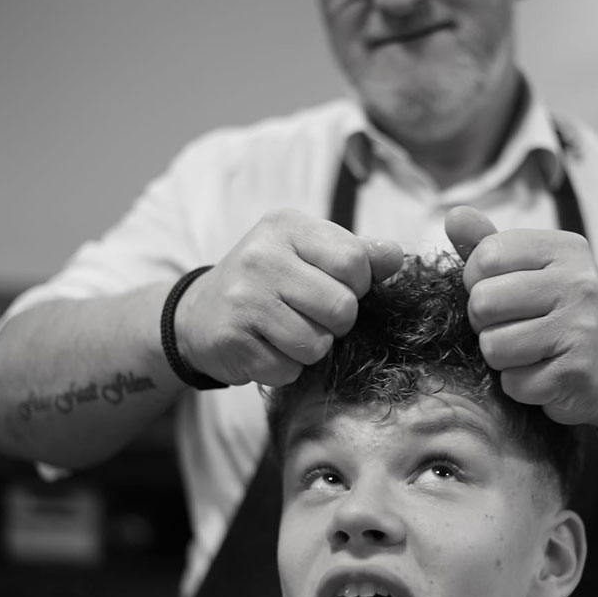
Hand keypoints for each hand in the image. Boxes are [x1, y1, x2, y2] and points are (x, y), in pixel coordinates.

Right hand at [174, 209, 403, 386]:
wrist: (200, 312)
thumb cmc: (269, 280)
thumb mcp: (309, 253)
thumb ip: (356, 254)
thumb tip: (397, 256)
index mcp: (287, 226)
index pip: (355, 262)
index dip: (357, 286)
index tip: (334, 288)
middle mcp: (261, 257)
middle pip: (342, 308)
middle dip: (336, 324)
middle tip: (311, 316)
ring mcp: (243, 299)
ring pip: (316, 345)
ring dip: (310, 349)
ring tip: (286, 332)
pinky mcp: (232, 339)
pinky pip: (286, 370)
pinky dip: (283, 368)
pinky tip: (265, 348)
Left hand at [445, 206, 597, 433]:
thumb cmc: (562, 311)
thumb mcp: (532, 268)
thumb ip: (489, 243)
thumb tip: (454, 215)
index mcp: (564, 249)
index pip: (486, 256)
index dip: (475, 281)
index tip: (498, 292)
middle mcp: (578, 284)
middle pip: (482, 302)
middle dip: (483, 322)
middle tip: (510, 326)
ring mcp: (580, 329)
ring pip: (492, 346)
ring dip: (500, 356)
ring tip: (527, 350)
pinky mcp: (576, 373)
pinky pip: (513, 382)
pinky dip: (519, 385)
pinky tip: (542, 373)